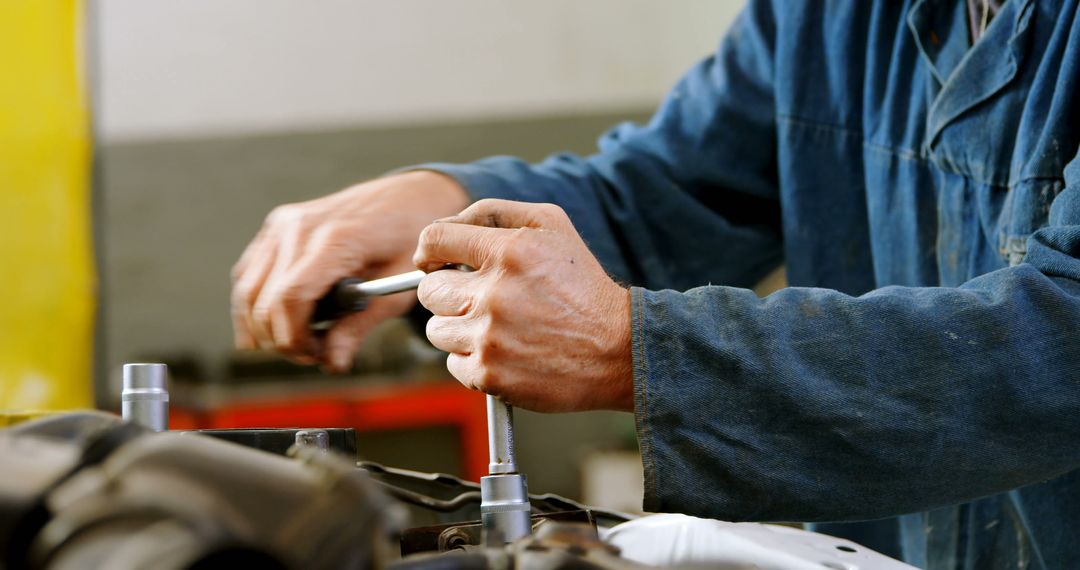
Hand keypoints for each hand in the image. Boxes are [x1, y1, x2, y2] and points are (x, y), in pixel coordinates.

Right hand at [231, 171, 468, 371]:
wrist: (407, 198)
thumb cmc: (408, 242)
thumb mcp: (397, 289)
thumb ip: (360, 325)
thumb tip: (332, 363)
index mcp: (335, 239)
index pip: (291, 297)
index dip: (295, 338)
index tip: (317, 356)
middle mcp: (300, 227)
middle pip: (263, 300)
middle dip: (282, 339)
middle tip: (315, 354)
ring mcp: (282, 224)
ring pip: (247, 291)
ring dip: (264, 327)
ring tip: (302, 340)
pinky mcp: (275, 227)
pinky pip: (249, 275)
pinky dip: (255, 306)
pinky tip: (276, 326)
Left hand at [414, 199, 632, 411]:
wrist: (619, 349)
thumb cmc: (583, 286)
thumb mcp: (552, 226)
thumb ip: (495, 212)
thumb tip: (448, 224)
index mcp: (509, 251)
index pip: (434, 240)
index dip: (429, 251)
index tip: (434, 262)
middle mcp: (495, 293)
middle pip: (428, 290)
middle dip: (447, 292)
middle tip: (475, 298)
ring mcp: (489, 337)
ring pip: (437, 329)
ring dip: (458, 327)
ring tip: (496, 327)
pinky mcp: (489, 374)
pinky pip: (453, 363)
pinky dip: (471, 359)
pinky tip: (503, 351)